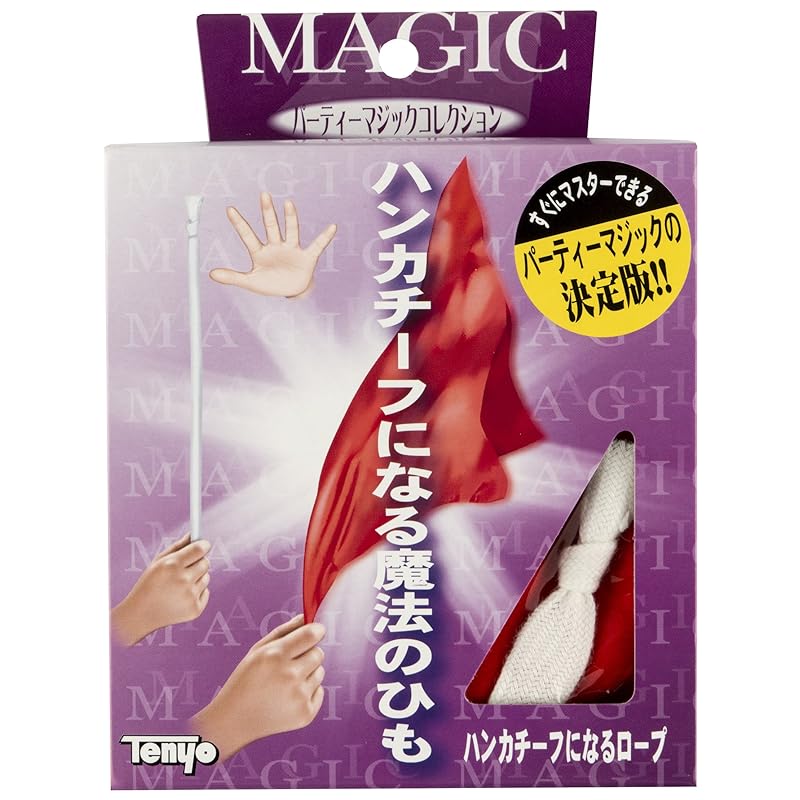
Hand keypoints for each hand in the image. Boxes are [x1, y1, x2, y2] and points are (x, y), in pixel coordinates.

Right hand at [111, 533, 210, 645]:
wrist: (140, 614)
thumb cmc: (149, 584)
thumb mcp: (158, 562)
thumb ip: (178, 546)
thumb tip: (194, 535)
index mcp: (172, 565)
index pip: (200, 548)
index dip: (203, 545)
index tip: (203, 545)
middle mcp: (183, 580)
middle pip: (206, 563)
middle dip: (199, 562)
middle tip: (187, 567)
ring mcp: (190, 596)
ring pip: (206, 577)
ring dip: (197, 578)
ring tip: (180, 585)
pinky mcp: (195, 609)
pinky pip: (206, 592)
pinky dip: (197, 593)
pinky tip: (181, 597)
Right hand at [192, 614, 325, 759]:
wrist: (234, 719)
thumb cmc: (245, 680)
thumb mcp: (258, 649)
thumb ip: (285, 630)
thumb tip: (308, 617)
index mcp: (275, 656)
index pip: (312, 634)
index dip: (316, 631)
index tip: (315, 632)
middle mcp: (290, 676)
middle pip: (319, 653)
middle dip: (308, 654)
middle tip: (291, 663)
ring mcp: (299, 697)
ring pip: (321, 672)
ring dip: (308, 674)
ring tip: (286, 683)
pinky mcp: (306, 714)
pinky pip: (320, 691)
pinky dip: (309, 692)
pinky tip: (288, 697)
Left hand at [210, 193, 336, 297]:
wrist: (291, 291)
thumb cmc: (270, 283)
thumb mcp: (250, 282)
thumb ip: (232, 277)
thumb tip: (211, 274)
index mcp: (260, 252)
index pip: (248, 235)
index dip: (239, 224)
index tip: (229, 209)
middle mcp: (276, 246)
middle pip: (270, 226)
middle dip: (267, 212)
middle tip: (263, 195)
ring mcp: (291, 250)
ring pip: (291, 231)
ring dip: (290, 218)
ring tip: (289, 203)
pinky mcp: (306, 258)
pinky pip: (317, 246)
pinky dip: (325, 238)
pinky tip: (332, 227)